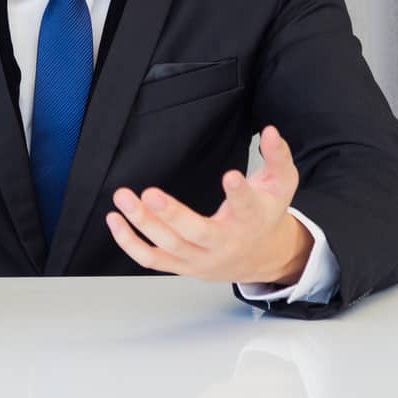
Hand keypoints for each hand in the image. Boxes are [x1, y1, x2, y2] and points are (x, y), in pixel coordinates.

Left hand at [105, 125, 312, 285]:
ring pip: (169, 246)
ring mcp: (201, 258)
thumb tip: (269, 131)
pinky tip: (116, 221)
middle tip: (150, 194)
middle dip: (173, 215)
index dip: (239, 193)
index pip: (247, 207)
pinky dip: (130, 243)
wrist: (262, 257)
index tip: (230, 176)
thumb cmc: (266, 214)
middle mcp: (225, 243)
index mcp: (251, 220)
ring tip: (123, 197)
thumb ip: (277, 156)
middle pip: (198, 233)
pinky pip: (152, 260)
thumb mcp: (281, 183)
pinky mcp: (182, 266)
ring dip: (143, 223)